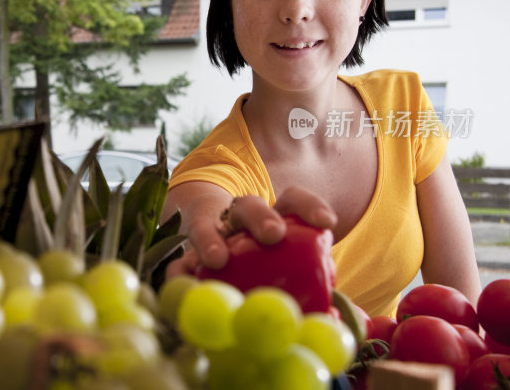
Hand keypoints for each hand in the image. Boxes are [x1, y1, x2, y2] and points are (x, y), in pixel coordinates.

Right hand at [166, 186, 336, 277]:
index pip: (291, 200)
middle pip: (249, 206)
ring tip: (216, 259)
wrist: (212, 253)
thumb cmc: (263, 265)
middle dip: (261, 218)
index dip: (309, 207)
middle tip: (273, 235)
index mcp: (271, 218)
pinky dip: (179, 269)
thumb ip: (311, 288)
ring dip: (212, 239)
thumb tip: (336, 316)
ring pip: (208, 225)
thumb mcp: (288, 268)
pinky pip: (178, 259)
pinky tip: (180, 279)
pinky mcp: (185, 253)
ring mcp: (209, 233)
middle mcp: (238, 219)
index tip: (327, 224)